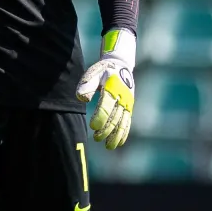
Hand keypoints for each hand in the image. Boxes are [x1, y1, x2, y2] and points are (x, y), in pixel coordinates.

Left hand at [76, 29, 135, 149]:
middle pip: (114, 117)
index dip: (100, 117)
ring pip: (122, 122)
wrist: (120, 64)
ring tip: (108, 146)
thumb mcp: (94, 72)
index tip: (92, 127)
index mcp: (112, 88)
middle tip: (96, 139)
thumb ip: (87, 84)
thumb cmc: (103, 69)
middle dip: (106, 130)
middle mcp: (122, 97)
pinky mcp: (129, 107)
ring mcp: (127, 103)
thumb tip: (81, 98)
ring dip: (116, 135)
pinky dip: (124, 133)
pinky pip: (128, 122)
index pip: (106, 106)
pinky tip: (119, 143)